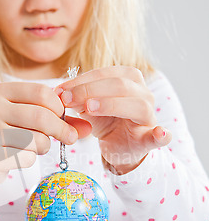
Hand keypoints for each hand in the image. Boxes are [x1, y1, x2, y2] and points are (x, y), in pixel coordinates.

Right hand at [0, 81, 91, 193]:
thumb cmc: (4, 134)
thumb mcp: (25, 119)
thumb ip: (56, 119)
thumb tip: (88, 128)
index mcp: (1, 91)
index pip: (43, 93)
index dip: (60, 107)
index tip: (64, 118)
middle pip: (41, 116)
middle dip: (61, 129)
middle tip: (70, 138)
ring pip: (36, 139)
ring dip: (43, 147)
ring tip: (35, 146)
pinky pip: (25, 158)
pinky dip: (29, 160)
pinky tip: (18, 157)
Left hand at [53, 66, 171, 174]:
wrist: (120, 146)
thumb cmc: (106, 121)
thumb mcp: (88, 108)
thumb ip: (76, 99)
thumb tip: (58, 93)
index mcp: (128, 80)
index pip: (105, 74)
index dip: (81, 80)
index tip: (59, 90)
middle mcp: (142, 93)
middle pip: (119, 85)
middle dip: (89, 90)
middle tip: (67, 99)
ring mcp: (149, 115)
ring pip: (137, 105)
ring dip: (111, 104)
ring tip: (89, 108)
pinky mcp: (151, 137)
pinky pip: (161, 136)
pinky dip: (162, 135)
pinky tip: (160, 133)